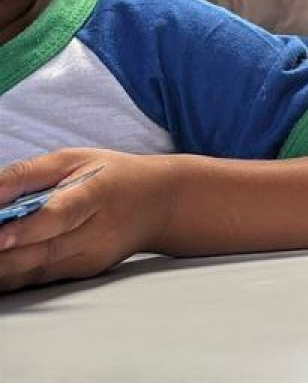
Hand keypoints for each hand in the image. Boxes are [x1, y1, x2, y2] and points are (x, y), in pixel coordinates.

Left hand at [0, 149, 174, 291]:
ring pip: (35, 271)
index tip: (0, 236)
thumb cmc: (112, 175)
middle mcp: (96, 233)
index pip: (61, 215)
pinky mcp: (83, 273)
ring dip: (1, 270)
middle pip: (40, 251)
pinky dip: (10, 278)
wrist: (159, 204)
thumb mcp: (74, 159)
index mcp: (97, 194)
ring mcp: (90, 258)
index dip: (28, 228)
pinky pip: (39, 279)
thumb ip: (29, 173)